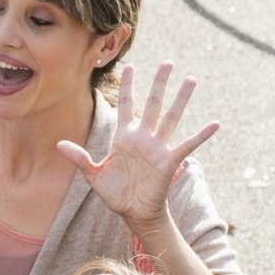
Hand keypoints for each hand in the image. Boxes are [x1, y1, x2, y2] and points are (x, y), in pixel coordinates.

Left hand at [57, 62, 218, 234]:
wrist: (133, 212)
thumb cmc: (115, 193)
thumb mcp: (93, 174)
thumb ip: (79, 157)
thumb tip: (59, 144)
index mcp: (124, 137)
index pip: (127, 105)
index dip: (128, 87)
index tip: (130, 66)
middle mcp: (143, 137)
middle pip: (153, 104)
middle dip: (159, 83)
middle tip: (168, 62)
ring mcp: (158, 147)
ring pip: (171, 117)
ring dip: (181, 99)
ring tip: (190, 79)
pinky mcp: (169, 161)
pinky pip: (188, 145)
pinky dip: (201, 135)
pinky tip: (215, 123)